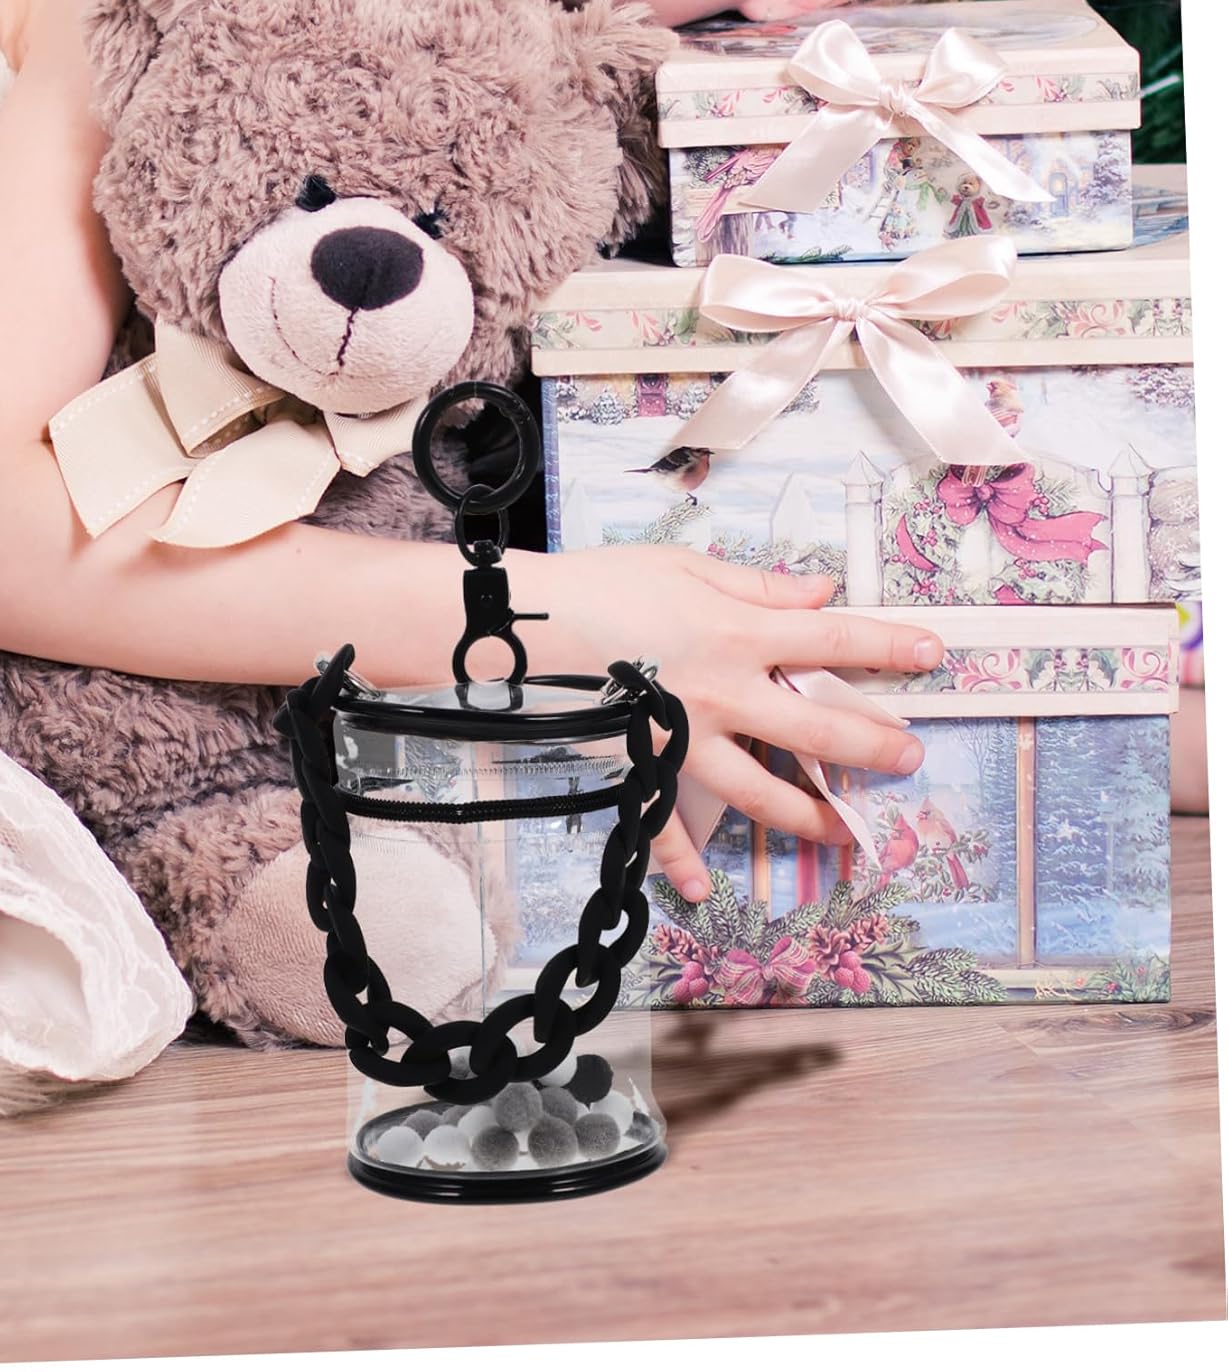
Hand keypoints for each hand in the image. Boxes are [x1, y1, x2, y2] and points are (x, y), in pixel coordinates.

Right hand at [525, 545, 943, 901]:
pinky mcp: (642, 766)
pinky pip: (664, 824)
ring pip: (759, 789)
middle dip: (870, 744)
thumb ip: (756, 586)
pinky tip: (700, 890)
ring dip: (807, 815)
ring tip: (843, 831)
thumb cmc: (602, 585)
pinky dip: (680, 861)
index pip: (834, 640)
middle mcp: (724, 693)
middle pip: (815, 726)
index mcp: (739, 634)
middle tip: (907, 758)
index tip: (932, 653)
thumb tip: (817, 592)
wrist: (527, 624)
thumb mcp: (684, 567)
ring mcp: (684, 739)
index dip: (889, 646)